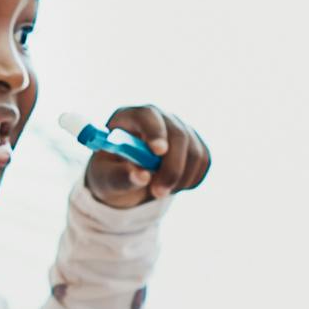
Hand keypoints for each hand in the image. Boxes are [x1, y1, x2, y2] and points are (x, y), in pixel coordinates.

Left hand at [83, 104, 210, 209]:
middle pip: (178, 134)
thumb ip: (119, 177)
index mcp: (130, 117)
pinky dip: (190, 180)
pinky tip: (172, 186)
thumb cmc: (110, 173)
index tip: (158, 152)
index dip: (155, 131)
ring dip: (180, 179)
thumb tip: (141, 176)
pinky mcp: (195, 143)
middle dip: (172, 167)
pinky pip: (204, 162)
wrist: (126, 177)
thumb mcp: (104, 178)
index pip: (148, 115)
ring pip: (195, 152)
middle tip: (159, 193)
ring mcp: (180, 128)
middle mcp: (159, 117)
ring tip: (158, 192)